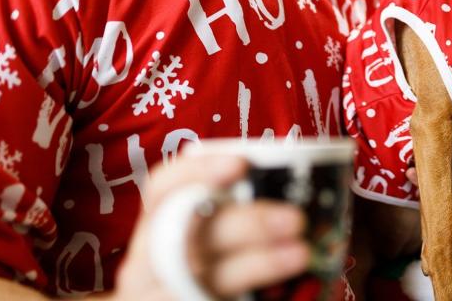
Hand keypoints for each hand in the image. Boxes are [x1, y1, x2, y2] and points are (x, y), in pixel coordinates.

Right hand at [113, 155, 309, 299]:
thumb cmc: (204, 257)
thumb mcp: (210, 226)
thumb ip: (236, 206)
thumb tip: (299, 187)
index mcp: (157, 222)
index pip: (163, 188)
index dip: (198, 171)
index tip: (241, 163)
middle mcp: (150, 259)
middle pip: (191, 234)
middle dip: (247, 224)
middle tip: (295, 219)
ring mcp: (161, 294)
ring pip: (207, 277)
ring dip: (259, 264)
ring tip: (300, 254)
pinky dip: (257, 292)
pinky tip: (286, 290)